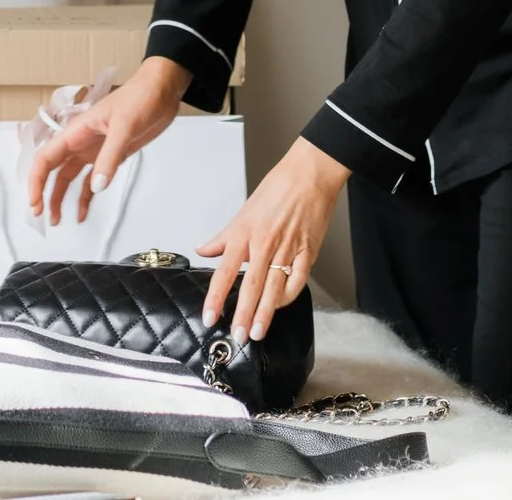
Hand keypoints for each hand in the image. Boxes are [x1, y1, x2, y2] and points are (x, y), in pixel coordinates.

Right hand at [26, 58, 190, 224]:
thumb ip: (110, 157)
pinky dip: (86, 196)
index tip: (35, 202)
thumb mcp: (124, 126)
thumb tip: (97, 186)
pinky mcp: (110, 156)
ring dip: (61, 197)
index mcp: (76, 131)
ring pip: (69, 178)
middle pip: (53, 171)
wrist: (161, 92)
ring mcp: (94, 150)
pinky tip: (83, 211)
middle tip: (43, 216)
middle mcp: (81, 142)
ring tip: (58, 219)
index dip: (36, 181)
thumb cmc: (139, 97)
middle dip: (45, 193)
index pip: (46, 158)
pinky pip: (92, 180)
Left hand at [198, 137, 348, 341]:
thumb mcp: (242, 212)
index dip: (215, 297)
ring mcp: (287, 249)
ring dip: (265, 314)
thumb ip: (223, 237)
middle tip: (237, 336)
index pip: (224, 272)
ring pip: (273, 289)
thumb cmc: (276, 189)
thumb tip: (203, 250)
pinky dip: (288, 297)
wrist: (308, 175)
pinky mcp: (307, 252)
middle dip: (243, 315)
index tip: (209, 317)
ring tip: (257, 333)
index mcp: (244, 233)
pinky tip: (279, 307)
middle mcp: (264, 244)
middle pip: (250, 286)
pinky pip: (297, 281)